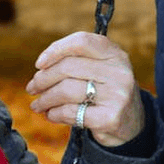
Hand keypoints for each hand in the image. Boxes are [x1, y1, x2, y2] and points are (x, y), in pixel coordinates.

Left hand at [26, 32, 145, 147]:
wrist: (131, 122)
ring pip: (66, 90)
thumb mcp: (100, 68)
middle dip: (43, 79)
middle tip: (32, 87)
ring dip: (45, 99)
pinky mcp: (110, 118)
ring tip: (37, 104)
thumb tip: (41, 67)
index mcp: (115, 53)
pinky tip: (51, 115)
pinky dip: (55, 114)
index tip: (39, 63)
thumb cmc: (106, 90)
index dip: (56, 49)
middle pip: (68, 67)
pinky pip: (71, 112)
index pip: (81, 41)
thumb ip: (77, 60)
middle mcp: (119, 71)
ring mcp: (117, 95)